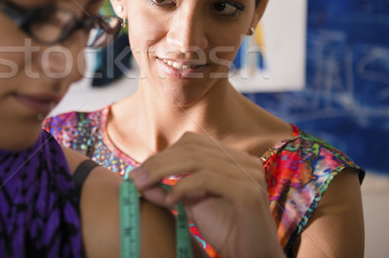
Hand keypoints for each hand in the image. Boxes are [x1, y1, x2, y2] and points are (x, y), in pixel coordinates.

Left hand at [128, 132, 284, 257]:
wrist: (253, 257)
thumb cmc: (226, 232)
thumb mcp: (193, 206)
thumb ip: (170, 189)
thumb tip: (139, 178)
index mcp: (233, 158)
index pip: (192, 142)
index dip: (164, 154)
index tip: (140, 172)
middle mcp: (244, 161)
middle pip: (192, 147)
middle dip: (158, 162)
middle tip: (135, 179)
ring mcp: (249, 174)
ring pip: (196, 159)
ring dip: (163, 172)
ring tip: (144, 187)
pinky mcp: (249, 192)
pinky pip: (206, 178)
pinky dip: (182, 187)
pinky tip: (170, 203)